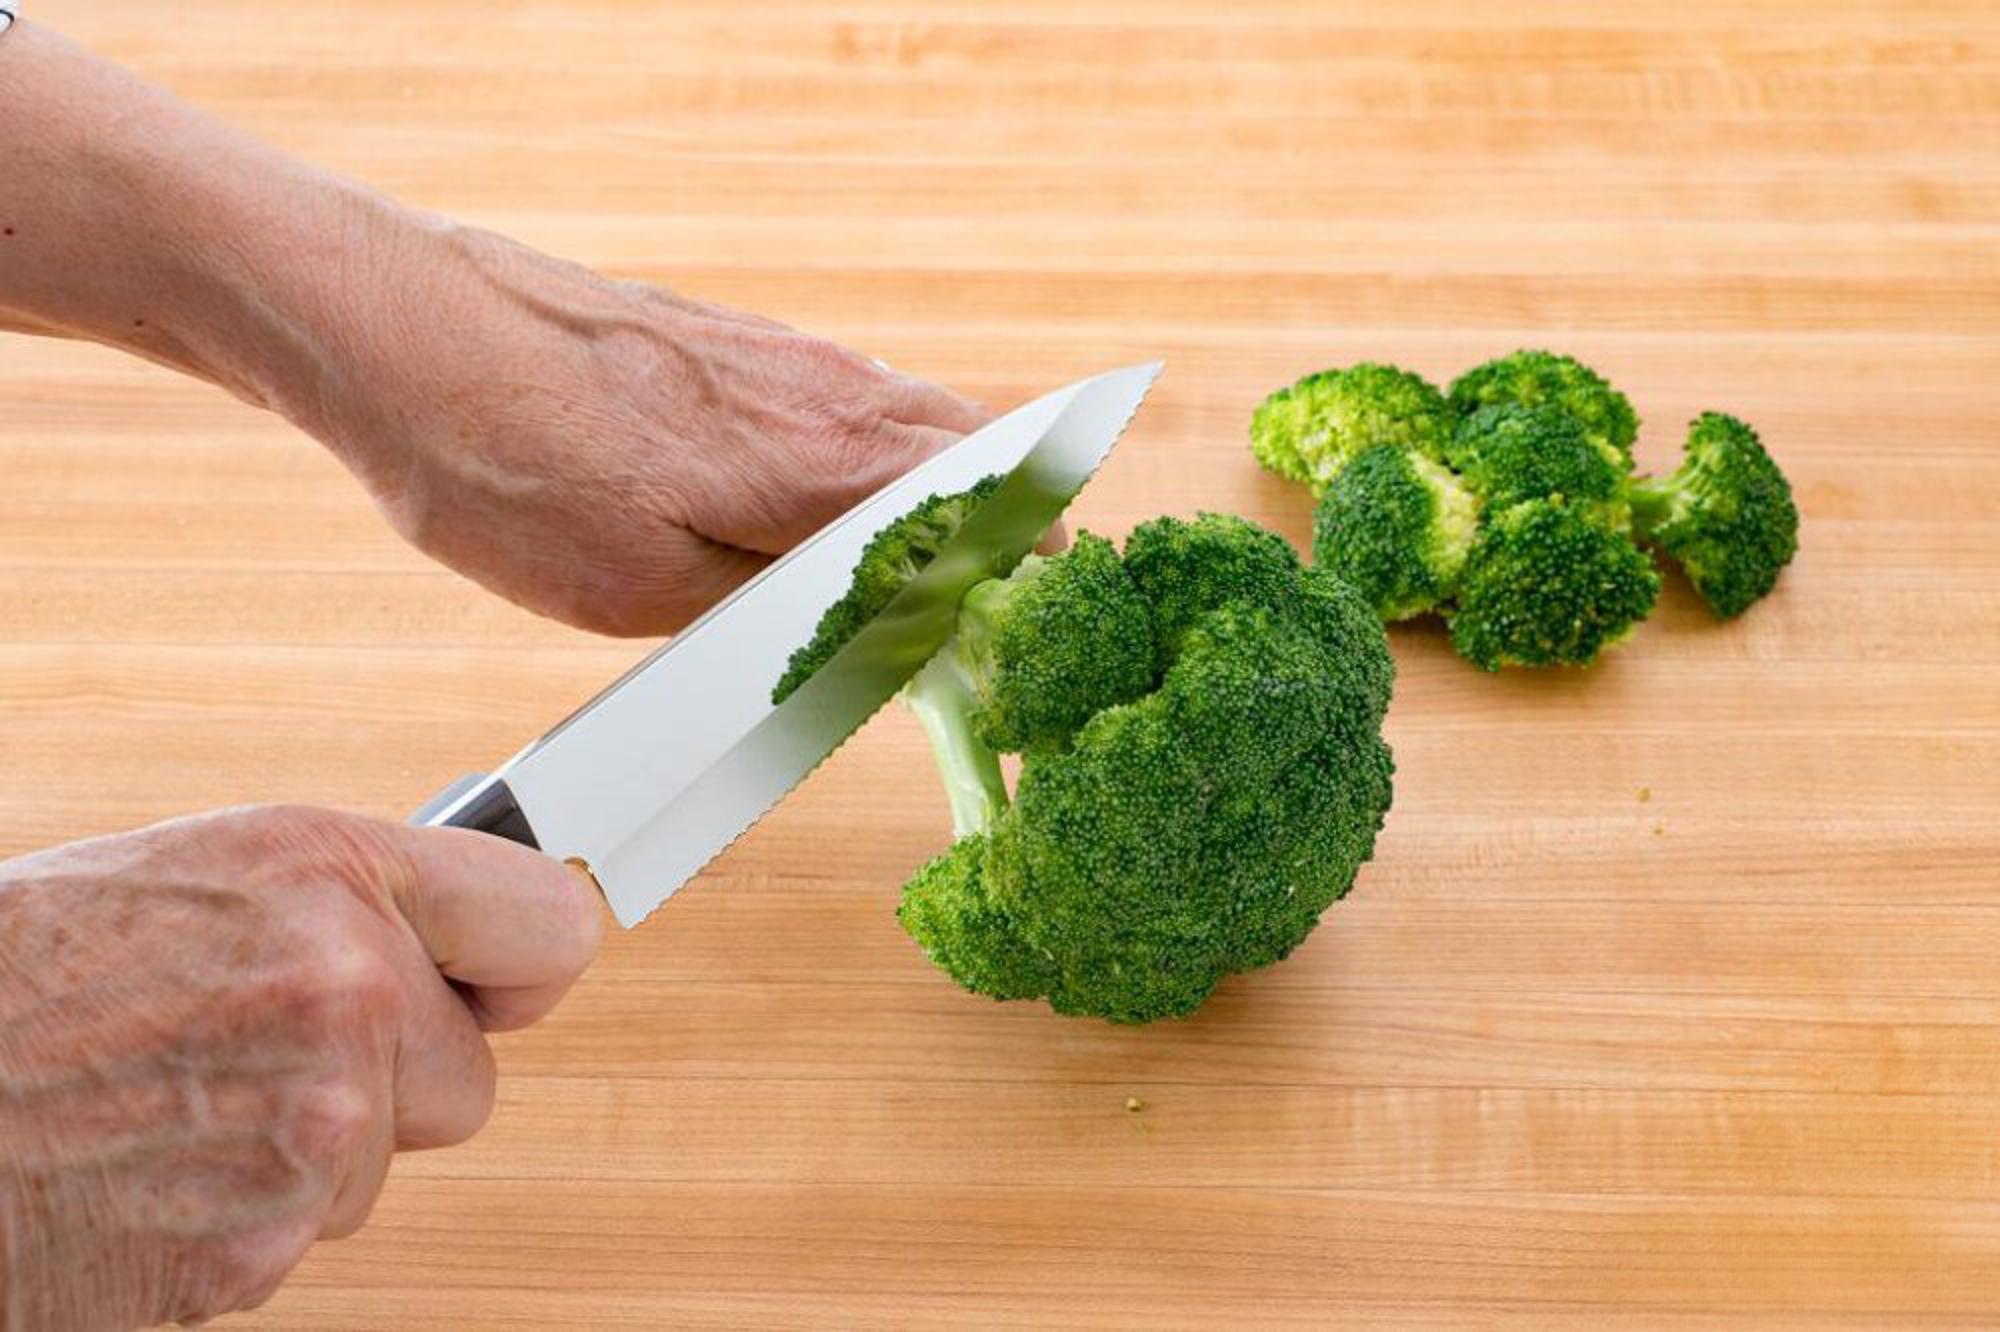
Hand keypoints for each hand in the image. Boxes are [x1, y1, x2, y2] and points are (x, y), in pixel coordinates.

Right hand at [0, 806, 603, 1328]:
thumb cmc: (22, 979)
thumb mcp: (197, 876)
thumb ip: (341, 903)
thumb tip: (456, 940)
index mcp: (325, 869)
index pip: (548, 922)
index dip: (520, 966)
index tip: (499, 986)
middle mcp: (342, 982)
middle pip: (471, 1074)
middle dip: (391, 1080)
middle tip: (254, 1057)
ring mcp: (315, 1119)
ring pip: (382, 1160)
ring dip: (305, 1152)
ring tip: (173, 1106)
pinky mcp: (266, 1241)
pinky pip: (310, 1232)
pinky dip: (243, 1220)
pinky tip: (154, 1171)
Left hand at [297, 223, 990, 635]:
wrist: (394, 331)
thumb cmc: (504, 463)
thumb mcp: (647, 590)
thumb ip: (782, 607)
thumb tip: (882, 622)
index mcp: (825, 457)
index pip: (995, 493)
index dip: (1032, 559)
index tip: (1027, 622)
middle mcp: (821, 386)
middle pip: (967, 448)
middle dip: (990, 529)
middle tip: (969, 610)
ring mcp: (774, 353)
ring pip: (900, 423)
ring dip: (919, 499)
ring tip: (890, 579)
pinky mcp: (724, 343)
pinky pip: (833, 406)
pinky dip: (851, 467)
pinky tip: (799, 521)